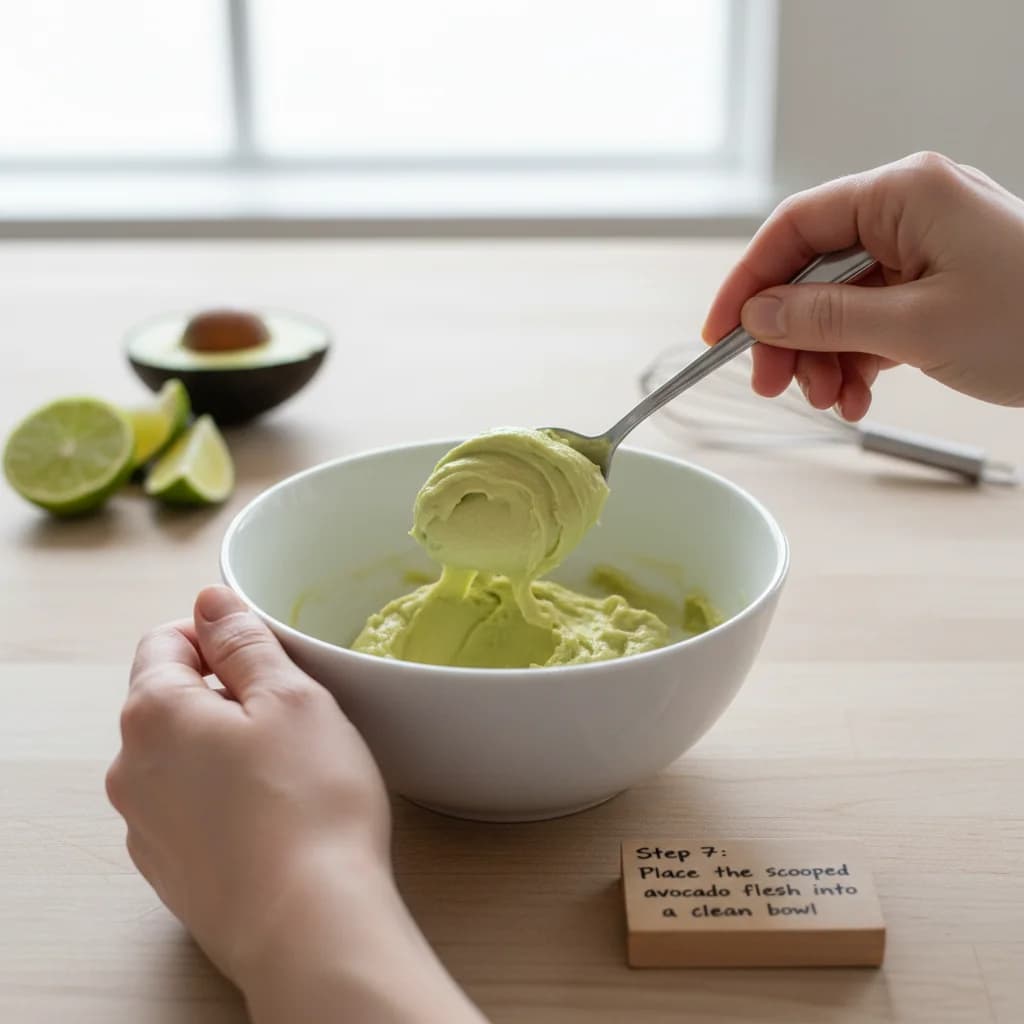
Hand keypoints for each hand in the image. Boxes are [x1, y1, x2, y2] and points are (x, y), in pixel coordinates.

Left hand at [107, 585, 485, 1023]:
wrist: (308, 924)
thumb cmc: (308, 801)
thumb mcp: (290, 696)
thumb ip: (243, 640)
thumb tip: (210, 602)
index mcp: (154, 713)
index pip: (165, 641)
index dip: (217, 634)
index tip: (264, 652)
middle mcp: (131, 769)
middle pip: (169, 700)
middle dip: (224, 690)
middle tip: (291, 710)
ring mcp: (145, 826)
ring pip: (180, 756)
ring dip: (223, 745)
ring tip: (288, 767)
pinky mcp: (170, 871)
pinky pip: (189, 807)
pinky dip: (222, 795)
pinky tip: (272, 814)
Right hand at [703, 151, 1023, 419]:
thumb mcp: (916, 326)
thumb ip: (825, 319)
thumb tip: (758, 315)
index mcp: (906, 194)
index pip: (796, 227)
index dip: (748, 282)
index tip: (719, 333)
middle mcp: (911, 212)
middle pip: (812, 270)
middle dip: (789, 334)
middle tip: (773, 384)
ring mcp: (925, 249)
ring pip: (839, 302)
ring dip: (823, 357)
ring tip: (831, 401)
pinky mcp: (936, 285)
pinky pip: (872, 319)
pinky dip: (857, 361)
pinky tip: (857, 397)